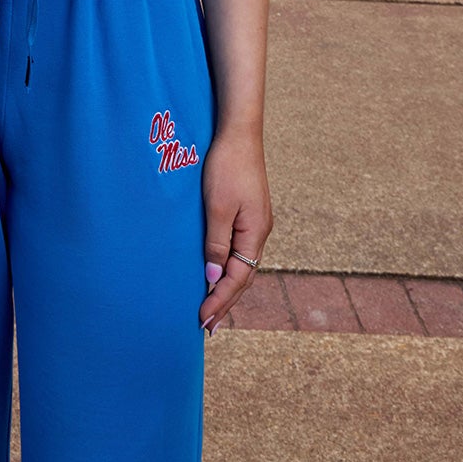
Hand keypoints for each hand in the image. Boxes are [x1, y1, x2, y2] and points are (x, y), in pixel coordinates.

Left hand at [199, 125, 272, 332]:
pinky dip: (229, 268)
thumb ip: (216, 244)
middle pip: (244, 277)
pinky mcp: (248, 213)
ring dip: (227, 288)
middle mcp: (259, 232)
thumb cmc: (226, 166)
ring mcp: (255, 223)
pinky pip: (239, 250)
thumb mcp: (217, 207)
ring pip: (242, 265)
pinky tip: (218, 273)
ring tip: (212, 309)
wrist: (239, 132)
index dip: (220, 300)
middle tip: (208, 328)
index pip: (238, 278)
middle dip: (225, 302)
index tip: (203, 320)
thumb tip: (212, 277)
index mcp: (255, 233)